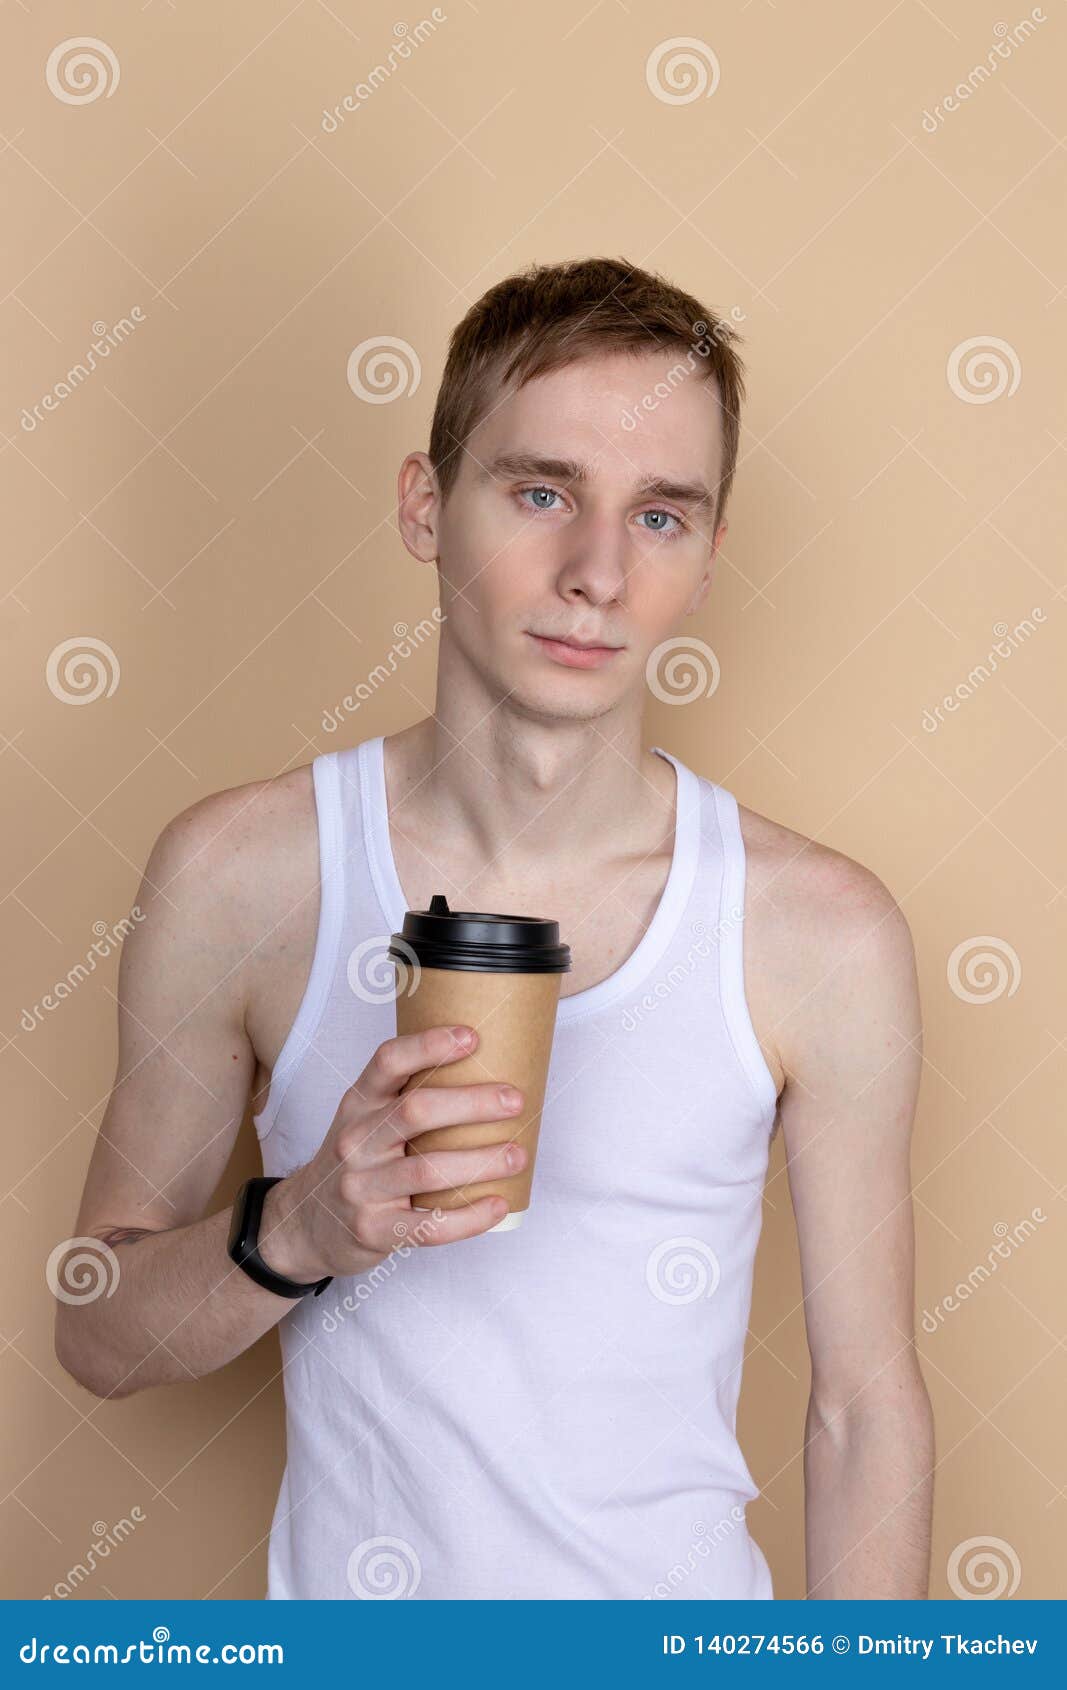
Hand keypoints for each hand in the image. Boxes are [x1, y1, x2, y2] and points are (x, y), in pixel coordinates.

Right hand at [257, 1024, 524, 1280]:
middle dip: (472, 1103)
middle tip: (515, 1101)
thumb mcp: (366, 1119)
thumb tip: (487, 1068)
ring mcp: (361, 1188)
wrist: (308, 1223)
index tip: (472, 1037)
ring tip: (518, 1155)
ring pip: (428, 1170)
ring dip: (481, 1161)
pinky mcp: (373, 1231)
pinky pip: (428, 1226)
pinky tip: (497, 1205)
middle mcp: (355, 1141)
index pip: (388, 1062)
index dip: (429, 1046)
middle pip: (416, 1111)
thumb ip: (407, 1096)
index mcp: (358, 1104)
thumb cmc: (357, 1160)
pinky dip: (470, 1217)